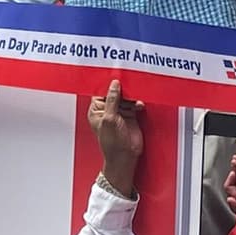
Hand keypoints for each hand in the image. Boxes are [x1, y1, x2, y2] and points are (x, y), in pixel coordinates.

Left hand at [87, 80, 143, 197]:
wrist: (125, 157)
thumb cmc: (111, 144)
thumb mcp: (109, 119)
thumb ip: (112, 100)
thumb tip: (114, 85)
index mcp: (96, 111)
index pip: (101, 92)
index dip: (108, 85)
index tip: (116, 77)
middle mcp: (107, 110)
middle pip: (115, 93)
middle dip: (122, 89)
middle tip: (128, 83)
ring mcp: (119, 113)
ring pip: (125, 97)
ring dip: (131, 96)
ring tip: (134, 97)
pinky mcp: (130, 115)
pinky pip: (134, 103)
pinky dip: (137, 103)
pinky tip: (139, 105)